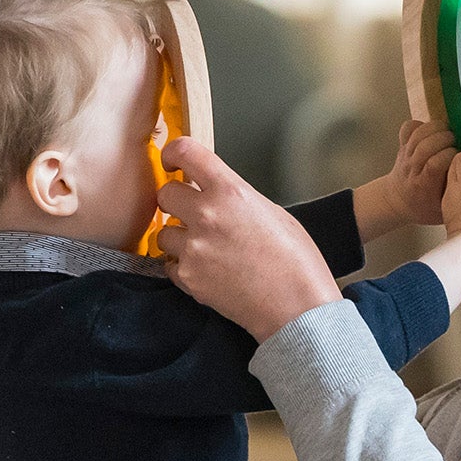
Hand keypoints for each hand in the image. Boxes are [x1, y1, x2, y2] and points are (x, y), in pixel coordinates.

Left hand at [156, 138, 343, 340]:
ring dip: (178, 238)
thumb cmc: (297, 262)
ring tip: (204, 250)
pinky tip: (207, 271)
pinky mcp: (188, 278)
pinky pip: (170, 265)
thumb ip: (238, 199)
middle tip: (192, 214)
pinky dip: (183, 267)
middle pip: (165, 194)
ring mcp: (194, 248)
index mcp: (230, 192)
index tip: (172, 162)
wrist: (296, 308)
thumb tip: (218, 196)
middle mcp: (206, 215)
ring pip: (163, 233)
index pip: (185, 152)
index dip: (173, 153)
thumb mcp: (273, 213)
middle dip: (176, 202)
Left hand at [385, 119, 458, 226]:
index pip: (435, 164)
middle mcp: (414, 168)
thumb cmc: (424, 206)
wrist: (399, 202)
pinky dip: (420, 124)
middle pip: (426, 145)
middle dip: (444, 138)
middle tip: (455, 140)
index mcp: (424, 184)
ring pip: (418, 133)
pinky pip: (408, 128)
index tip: (459, 155)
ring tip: (447, 131)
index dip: (449, 155)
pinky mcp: (404, 145)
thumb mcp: (444, 209)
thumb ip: (460, 196)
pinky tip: (431, 130)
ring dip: (435, 128)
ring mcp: (407, 155)